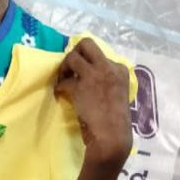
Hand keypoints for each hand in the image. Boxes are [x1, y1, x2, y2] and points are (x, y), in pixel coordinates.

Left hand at [55, 38, 131, 168]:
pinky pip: (64, 80)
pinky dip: (60, 87)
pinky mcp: (80, 86)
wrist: (112, 135)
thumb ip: (107, 82)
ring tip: (63, 79)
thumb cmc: (116, 120)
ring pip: (72, 57)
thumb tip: (90, 78)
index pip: (102, 56)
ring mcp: (94, 75)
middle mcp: (108, 67)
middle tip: (70, 66)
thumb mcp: (118, 94)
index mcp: (120, 70)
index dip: (90, 63)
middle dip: (75, 52)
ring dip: (64, 67)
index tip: (84, 73)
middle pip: (87, 44)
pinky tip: (61, 93)